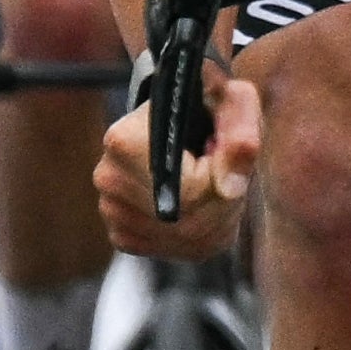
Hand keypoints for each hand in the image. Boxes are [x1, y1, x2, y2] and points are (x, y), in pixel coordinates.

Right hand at [93, 68, 258, 259]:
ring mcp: (112, 212)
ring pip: (185, 237)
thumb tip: (230, 189)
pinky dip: (200, 234)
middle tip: (226, 171)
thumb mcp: (236, 101)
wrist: (183, 122)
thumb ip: (240, 134)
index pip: (191, 188)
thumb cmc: (213, 105)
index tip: (223, 151)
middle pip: (188, 220)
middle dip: (223, 201)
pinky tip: (200, 203)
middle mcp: (109, 179)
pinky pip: (179, 248)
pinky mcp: (123, 236)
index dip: (223, 175)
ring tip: (212, 181)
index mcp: (125, 140)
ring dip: (215, 217)